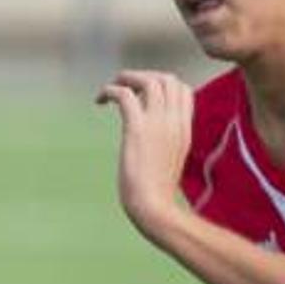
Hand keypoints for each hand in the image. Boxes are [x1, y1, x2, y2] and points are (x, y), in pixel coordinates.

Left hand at [95, 70, 194, 242]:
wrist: (153, 207)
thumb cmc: (156, 193)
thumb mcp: (169, 162)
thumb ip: (165, 144)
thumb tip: (150, 139)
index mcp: (185, 129)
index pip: (184, 90)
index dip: (163, 85)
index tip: (143, 96)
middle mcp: (174, 122)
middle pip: (168, 79)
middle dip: (144, 76)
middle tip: (124, 88)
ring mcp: (158, 124)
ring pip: (149, 81)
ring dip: (126, 78)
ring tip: (109, 90)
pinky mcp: (137, 129)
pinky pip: (125, 95)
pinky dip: (110, 90)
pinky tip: (99, 101)